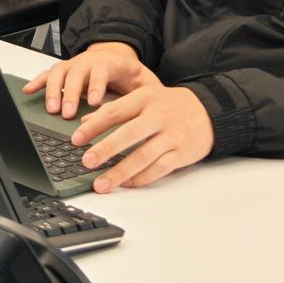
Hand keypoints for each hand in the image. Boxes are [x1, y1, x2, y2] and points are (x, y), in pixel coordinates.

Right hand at [22, 42, 157, 119]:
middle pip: (77, 72)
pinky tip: (28, 90)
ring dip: (53, 90)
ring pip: (60, 72)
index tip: (94, 102)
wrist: (121, 59)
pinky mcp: (65, 70)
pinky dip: (37, 81)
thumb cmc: (133, 76)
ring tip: (52, 109)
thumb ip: (145, 96)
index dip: (96, 85)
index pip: (102, 70)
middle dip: (71, 93)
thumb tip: (138, 114)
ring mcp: (75, 64)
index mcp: (112, 62)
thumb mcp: (146, 84)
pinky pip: (48, 73)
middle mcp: (90, 61)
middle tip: (68, 113)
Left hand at [71, 84, 214, 192]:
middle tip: (85, 162)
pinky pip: (158, 169)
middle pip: (128, 134)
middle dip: (105, 149)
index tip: (76, 139)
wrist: (207, 112)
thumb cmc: (168, 106)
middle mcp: (158, 116)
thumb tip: (86, 123)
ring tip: (100, 183)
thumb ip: (116, 109)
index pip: (115, 111)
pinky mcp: (182, 154)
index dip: (94, 126)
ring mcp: (171, 136)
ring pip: (143, 156)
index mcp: (145, 98)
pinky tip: (126, 184)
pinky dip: (141, 178)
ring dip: (119, 172)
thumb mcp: (143, 98)